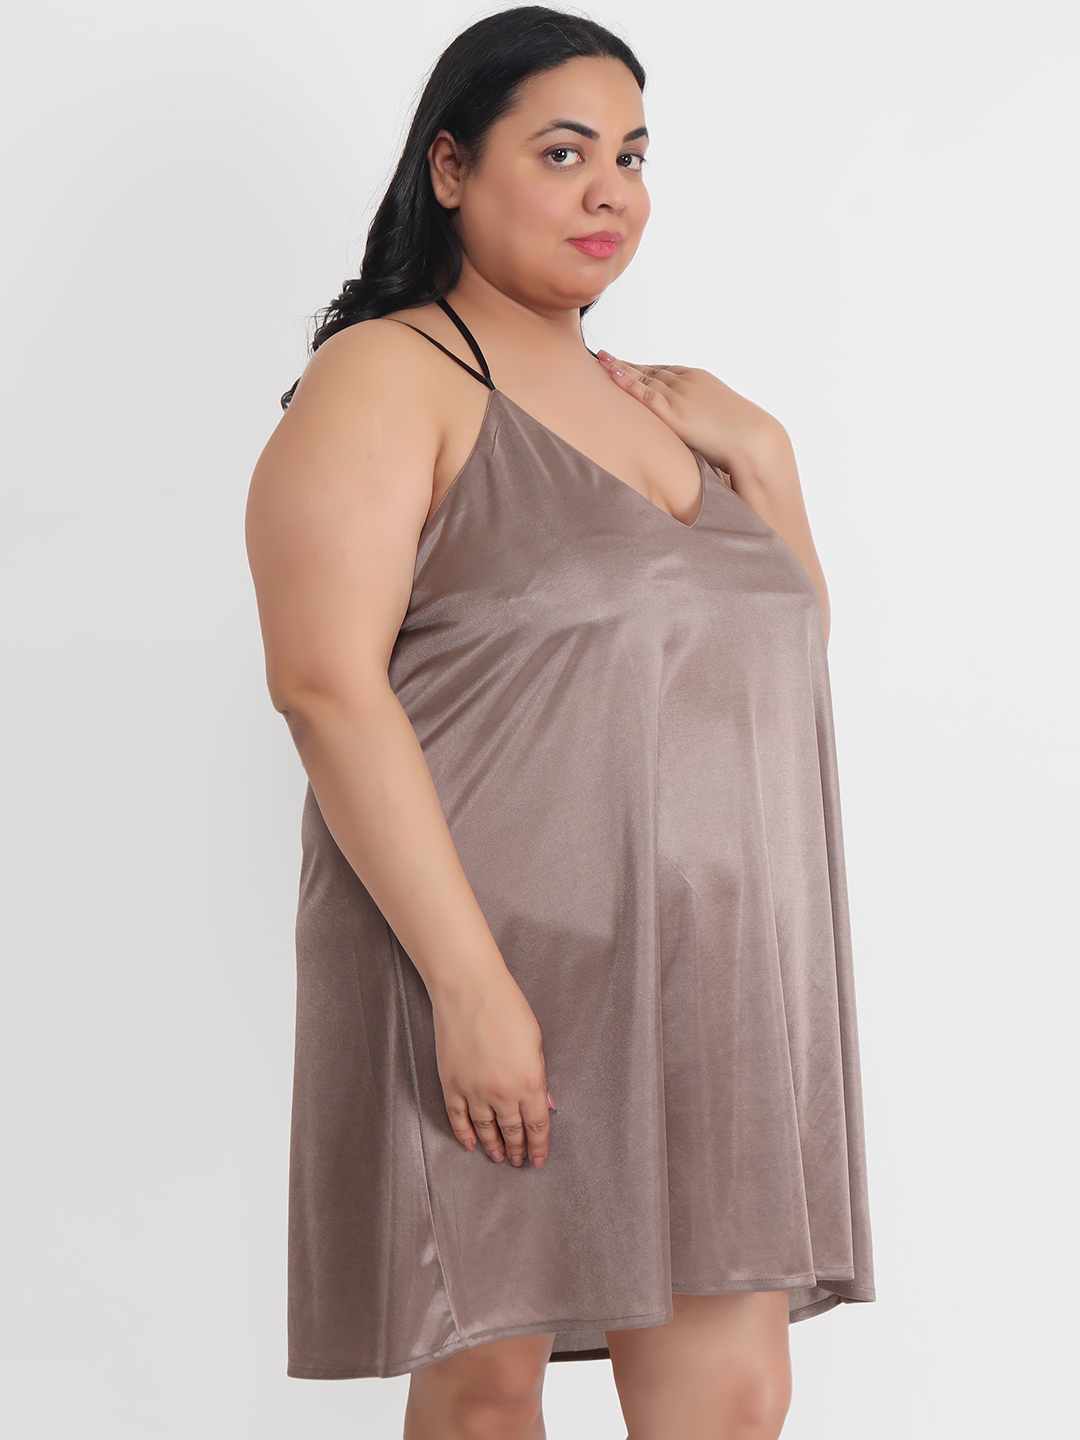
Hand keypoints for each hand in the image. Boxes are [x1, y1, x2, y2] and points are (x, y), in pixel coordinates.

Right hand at [431, 965, 555, 1168]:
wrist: (468, 991)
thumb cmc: (508, 1008)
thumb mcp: (536, 1041)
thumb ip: (539, 1076)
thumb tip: (545, 1104)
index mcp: (529, 1082)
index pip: (537, 1126)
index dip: (539, 1147)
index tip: (539, 1160)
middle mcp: (502, 1094)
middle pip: (512, 1132)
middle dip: (518, 1150)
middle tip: (519, 1162)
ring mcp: (474, 1092)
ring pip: (485, 1129)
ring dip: (494, 1146)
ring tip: (499, 1158)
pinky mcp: (451, 1085)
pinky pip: (458, 1119)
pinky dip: (465, 1135)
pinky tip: (471, 1145)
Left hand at [595, 350, 785, 478]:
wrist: (753, 439)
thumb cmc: (741, 437)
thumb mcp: (718, 420)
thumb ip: (700, 418)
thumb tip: (694, 429)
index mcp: (699, 379)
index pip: (663, 370)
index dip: (641, 368)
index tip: (623, 364)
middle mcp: (686, 381)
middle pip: (649, 370)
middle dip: (625, 364)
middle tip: (601, 356)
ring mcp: (679, 394)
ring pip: (642, 376)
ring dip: (619, 368)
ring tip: (598, 360)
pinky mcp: (673, 411)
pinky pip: (643, 392)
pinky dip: (625, 381)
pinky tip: (610, 372)